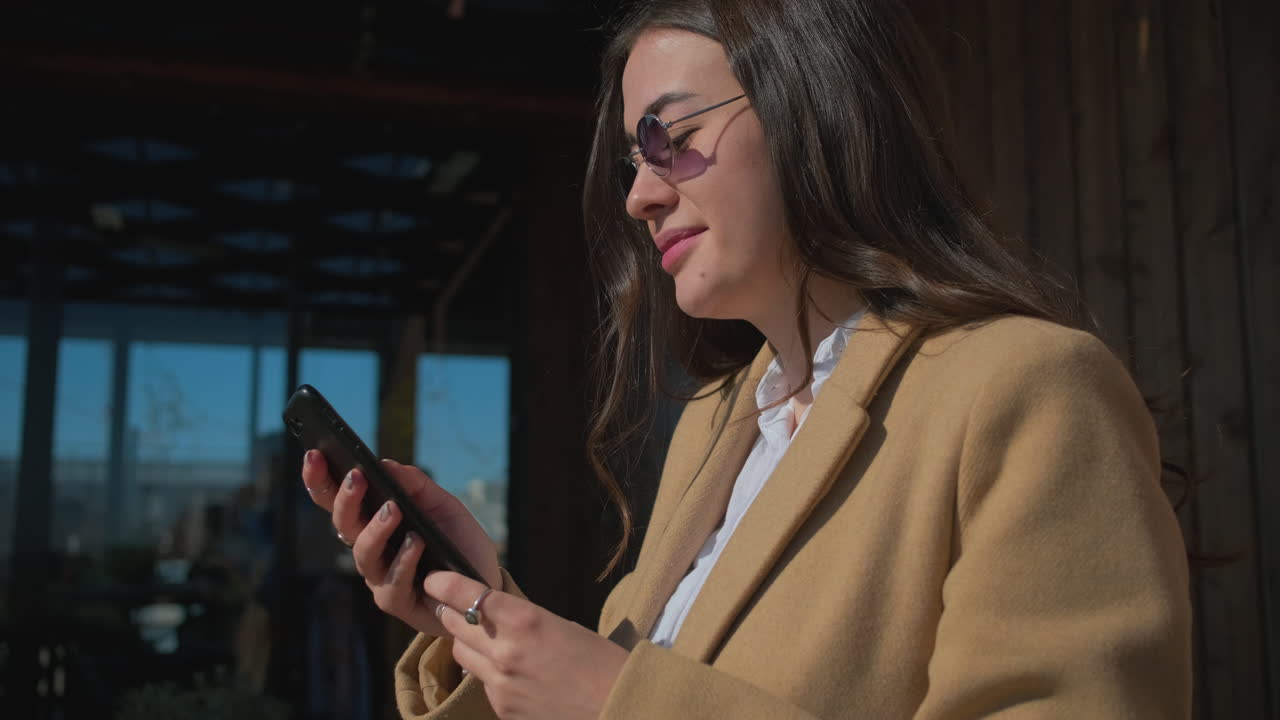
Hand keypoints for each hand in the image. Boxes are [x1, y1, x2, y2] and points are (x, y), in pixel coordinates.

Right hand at [301, 451, 502, 635]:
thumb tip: (386, 464)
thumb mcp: (444, 506)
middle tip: (357, 477)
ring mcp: (379, 576)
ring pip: (362, 552)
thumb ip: (417, 486)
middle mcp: (370, 548)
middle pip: (343, 523)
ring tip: (393, 509)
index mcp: (374, 521)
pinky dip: (404, 559)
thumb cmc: (458, 543)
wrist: (484, 585)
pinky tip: (417, 542)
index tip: (314, 454)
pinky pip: (392, 580)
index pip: (338, 499)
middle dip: (345, 499)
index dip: (320, 479)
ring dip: (376, 528)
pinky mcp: (394, 601)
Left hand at [425, 571, 629, 719]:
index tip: (434, 579)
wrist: (617, 707)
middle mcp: (504, 651)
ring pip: (461, 654)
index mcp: (524, 620)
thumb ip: (521, 619)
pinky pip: (482, 683)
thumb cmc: (600, 661)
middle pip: (454, 623)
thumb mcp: (561, 625)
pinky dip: (487, 673)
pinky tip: (509, 671)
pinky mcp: (502, 709)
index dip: (443, 584)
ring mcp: (500, 684)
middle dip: (451, 611)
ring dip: (466, 642)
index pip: (466, 594)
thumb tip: (494, 612)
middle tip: (452, 604)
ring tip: (483, 638)